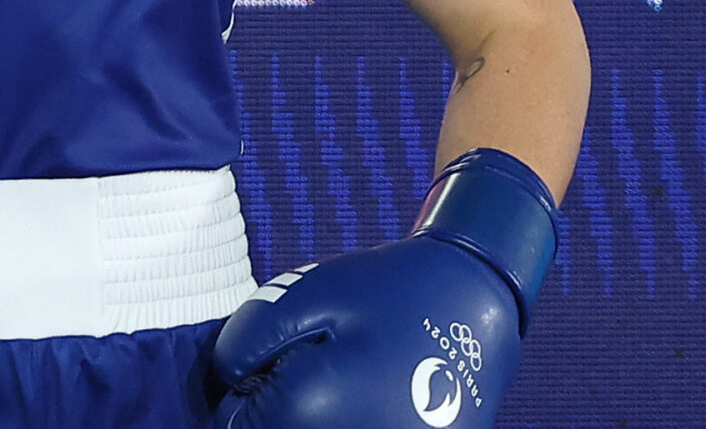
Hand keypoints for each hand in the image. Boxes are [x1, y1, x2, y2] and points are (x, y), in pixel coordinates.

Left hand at [212, 238, 521, 428]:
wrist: (475, 299)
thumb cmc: (385, 291)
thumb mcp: (305, 291)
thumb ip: (247, 339)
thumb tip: (230, 382)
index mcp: (309, 409)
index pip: (236, 427)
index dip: (250, 389)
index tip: (283, 360)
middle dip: (280, 412)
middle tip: (318, 370)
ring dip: (316, 421)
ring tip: (348, 388)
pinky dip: (351, 424)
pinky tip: (376, 401)